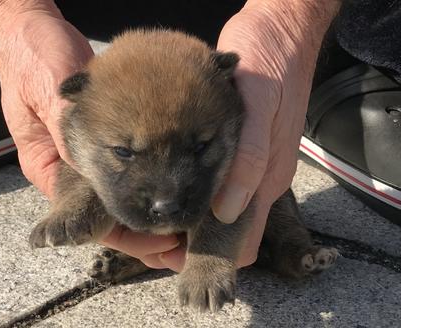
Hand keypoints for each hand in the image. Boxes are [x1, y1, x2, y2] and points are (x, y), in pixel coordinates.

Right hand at [0, 2, 180, 264]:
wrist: (32, 30)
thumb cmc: (33, 57)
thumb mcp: (45, 91)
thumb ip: (66, 129)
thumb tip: (88, 168)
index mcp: (49, 167)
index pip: (89, 219)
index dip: (128, 235)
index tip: (162, 240)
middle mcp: (71, 167)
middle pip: (112, 213)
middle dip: (149, 230)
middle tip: (185, 240)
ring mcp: (91, 150)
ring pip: (127, 192)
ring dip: (157, 208)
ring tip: (191, 221)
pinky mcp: (109, 132)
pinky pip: (136, 161)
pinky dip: (157, 174)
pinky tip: (185, 181)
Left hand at [159, 0, 339, 271]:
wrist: (281, 32)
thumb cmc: (270, 64)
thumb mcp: (260, 107)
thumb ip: (250, 159)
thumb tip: (227, 212)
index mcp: (267, 178)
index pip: (243, 241)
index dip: (210, 257)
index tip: (172, 256)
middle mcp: (259, 179)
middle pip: (227, 232)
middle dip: (194, 242)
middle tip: (153, 234)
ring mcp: (251, 165)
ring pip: (220, 211)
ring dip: (191, 220)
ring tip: (154, 214)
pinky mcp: (241, 149)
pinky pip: (218, 185)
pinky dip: (195, 195)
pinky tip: (170, 185)